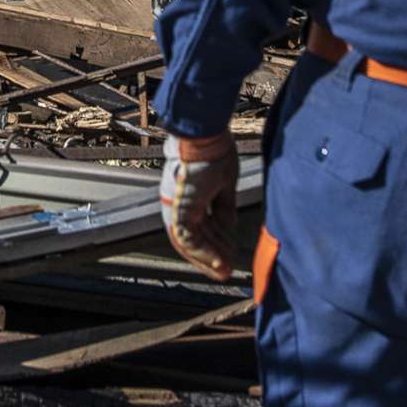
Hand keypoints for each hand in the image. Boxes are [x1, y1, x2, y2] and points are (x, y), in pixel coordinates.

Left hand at [159, 134, 239, 279]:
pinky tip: (218, 261)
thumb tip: (229, 227)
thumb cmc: (215, 151)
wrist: (206, 136)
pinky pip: (188, 237)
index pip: (199, 228)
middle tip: (226, 271)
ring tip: (225, 269)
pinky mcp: (179, 207)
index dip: (212, 245)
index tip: (226, 258)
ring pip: (189, 241)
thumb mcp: (225, 185)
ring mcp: (176, 205)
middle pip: (192, 238)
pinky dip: (204, 251)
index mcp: (189, 196)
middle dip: (211, 256)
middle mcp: (178, 203)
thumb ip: (224, 208)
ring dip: (209, 256)